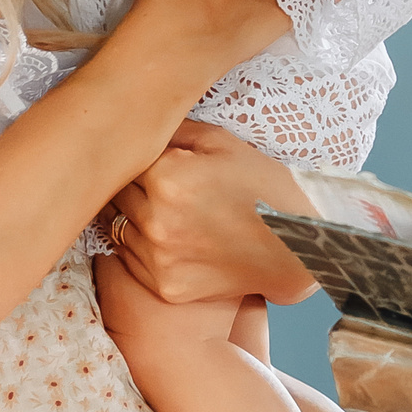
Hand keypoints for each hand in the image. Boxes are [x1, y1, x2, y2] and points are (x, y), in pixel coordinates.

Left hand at [108, 120, 319, 305]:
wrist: (298, 248)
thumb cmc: (264, 189)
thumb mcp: (223, 143)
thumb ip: (174, 130)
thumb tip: (136, 125)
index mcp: (167, 177)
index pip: (120, 161)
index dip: (131, 156)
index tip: (142, 157)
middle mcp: (157, 220)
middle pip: (113, 194)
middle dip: (129, 185)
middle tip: (154, 183)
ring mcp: (159, 258)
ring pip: (116, 228)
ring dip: (132, 217)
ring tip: (164, 210)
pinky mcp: (166, 286)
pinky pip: (131, 261)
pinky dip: (142, 248)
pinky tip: (170, 238)